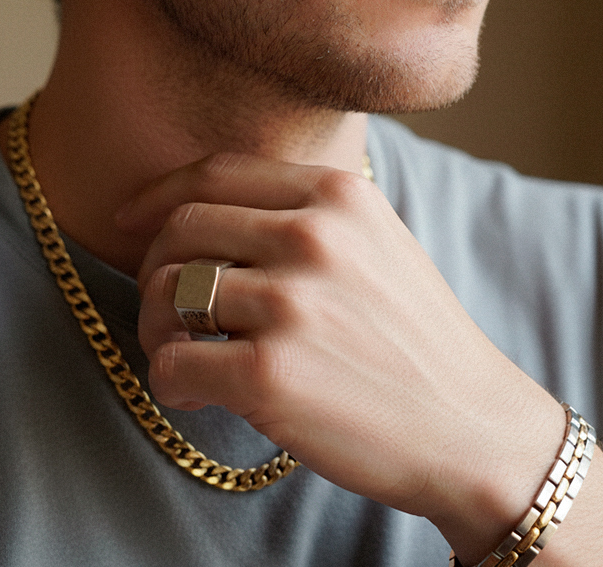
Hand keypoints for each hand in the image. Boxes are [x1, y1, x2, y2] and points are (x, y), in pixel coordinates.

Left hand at [117, 152, 565, 561]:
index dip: (157, 195)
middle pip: (179, 230)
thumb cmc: (414, 342)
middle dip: (155, 272)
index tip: (128, 221)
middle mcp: (313, 237)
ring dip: (158, 330)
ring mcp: (292, 304)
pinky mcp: (270, 373)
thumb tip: (198, 213)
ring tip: (185, 356)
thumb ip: (303, 216)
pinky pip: (172, 362)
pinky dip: (170, 382)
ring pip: (165, 294)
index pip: (215, 172)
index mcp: (338, 195)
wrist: (474, 430)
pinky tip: (198, 396)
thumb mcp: (376, 245)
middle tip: (169, 316)